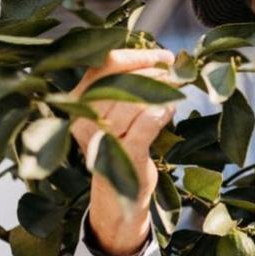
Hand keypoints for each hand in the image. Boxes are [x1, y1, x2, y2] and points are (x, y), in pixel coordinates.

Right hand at [68, 48, 175, 255]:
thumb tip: (160, 59)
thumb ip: (126, 88)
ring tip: (177, 87)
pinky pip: (145, 125)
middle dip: (153, 71)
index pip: (102, 67)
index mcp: (76, 105)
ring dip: (161, 90)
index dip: (134, 56)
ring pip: (133, 101)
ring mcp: (100, 140)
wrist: (117, 200)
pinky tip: (171, 108)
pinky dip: (162, 112)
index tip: (162, 55)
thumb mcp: (115, 116)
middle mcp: (81, 121)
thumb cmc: (119, 150)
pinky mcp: (122, 157)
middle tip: (176, 70)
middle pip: (120, 80)